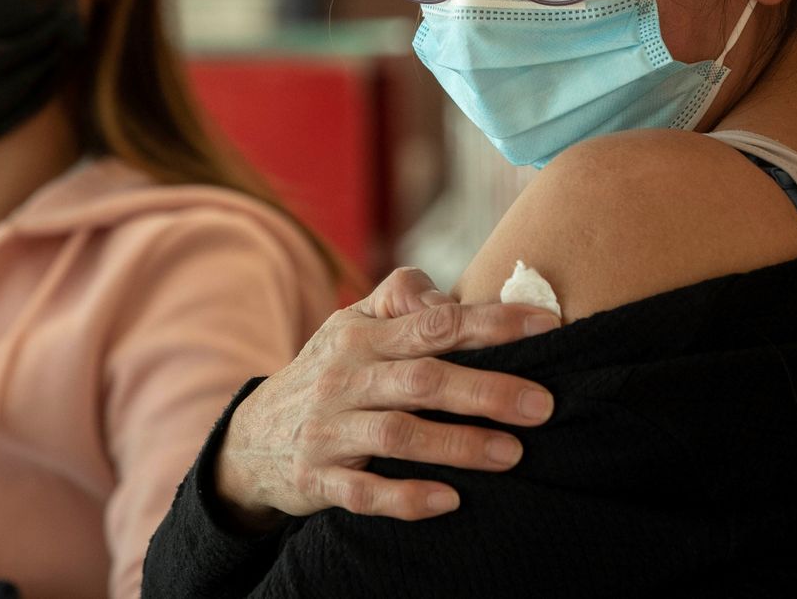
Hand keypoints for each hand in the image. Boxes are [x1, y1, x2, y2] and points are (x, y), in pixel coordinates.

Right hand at [214, 266, 557, 525]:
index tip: (547, 327)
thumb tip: (453, 295)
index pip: (434, 323)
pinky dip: (405, 497)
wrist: (250, 439)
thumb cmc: (327, 373)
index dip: (490, 324)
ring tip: (513, 454)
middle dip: (486, 390)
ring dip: (457, 445)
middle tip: (544, 405)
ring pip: (397, 435)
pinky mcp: (317, 478)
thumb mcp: (352, 327)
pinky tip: (449, 500)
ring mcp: (328, 430)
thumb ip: (401, 301)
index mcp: (361, 335)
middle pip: (421, 379)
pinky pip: (363, 492)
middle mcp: (344, 378)